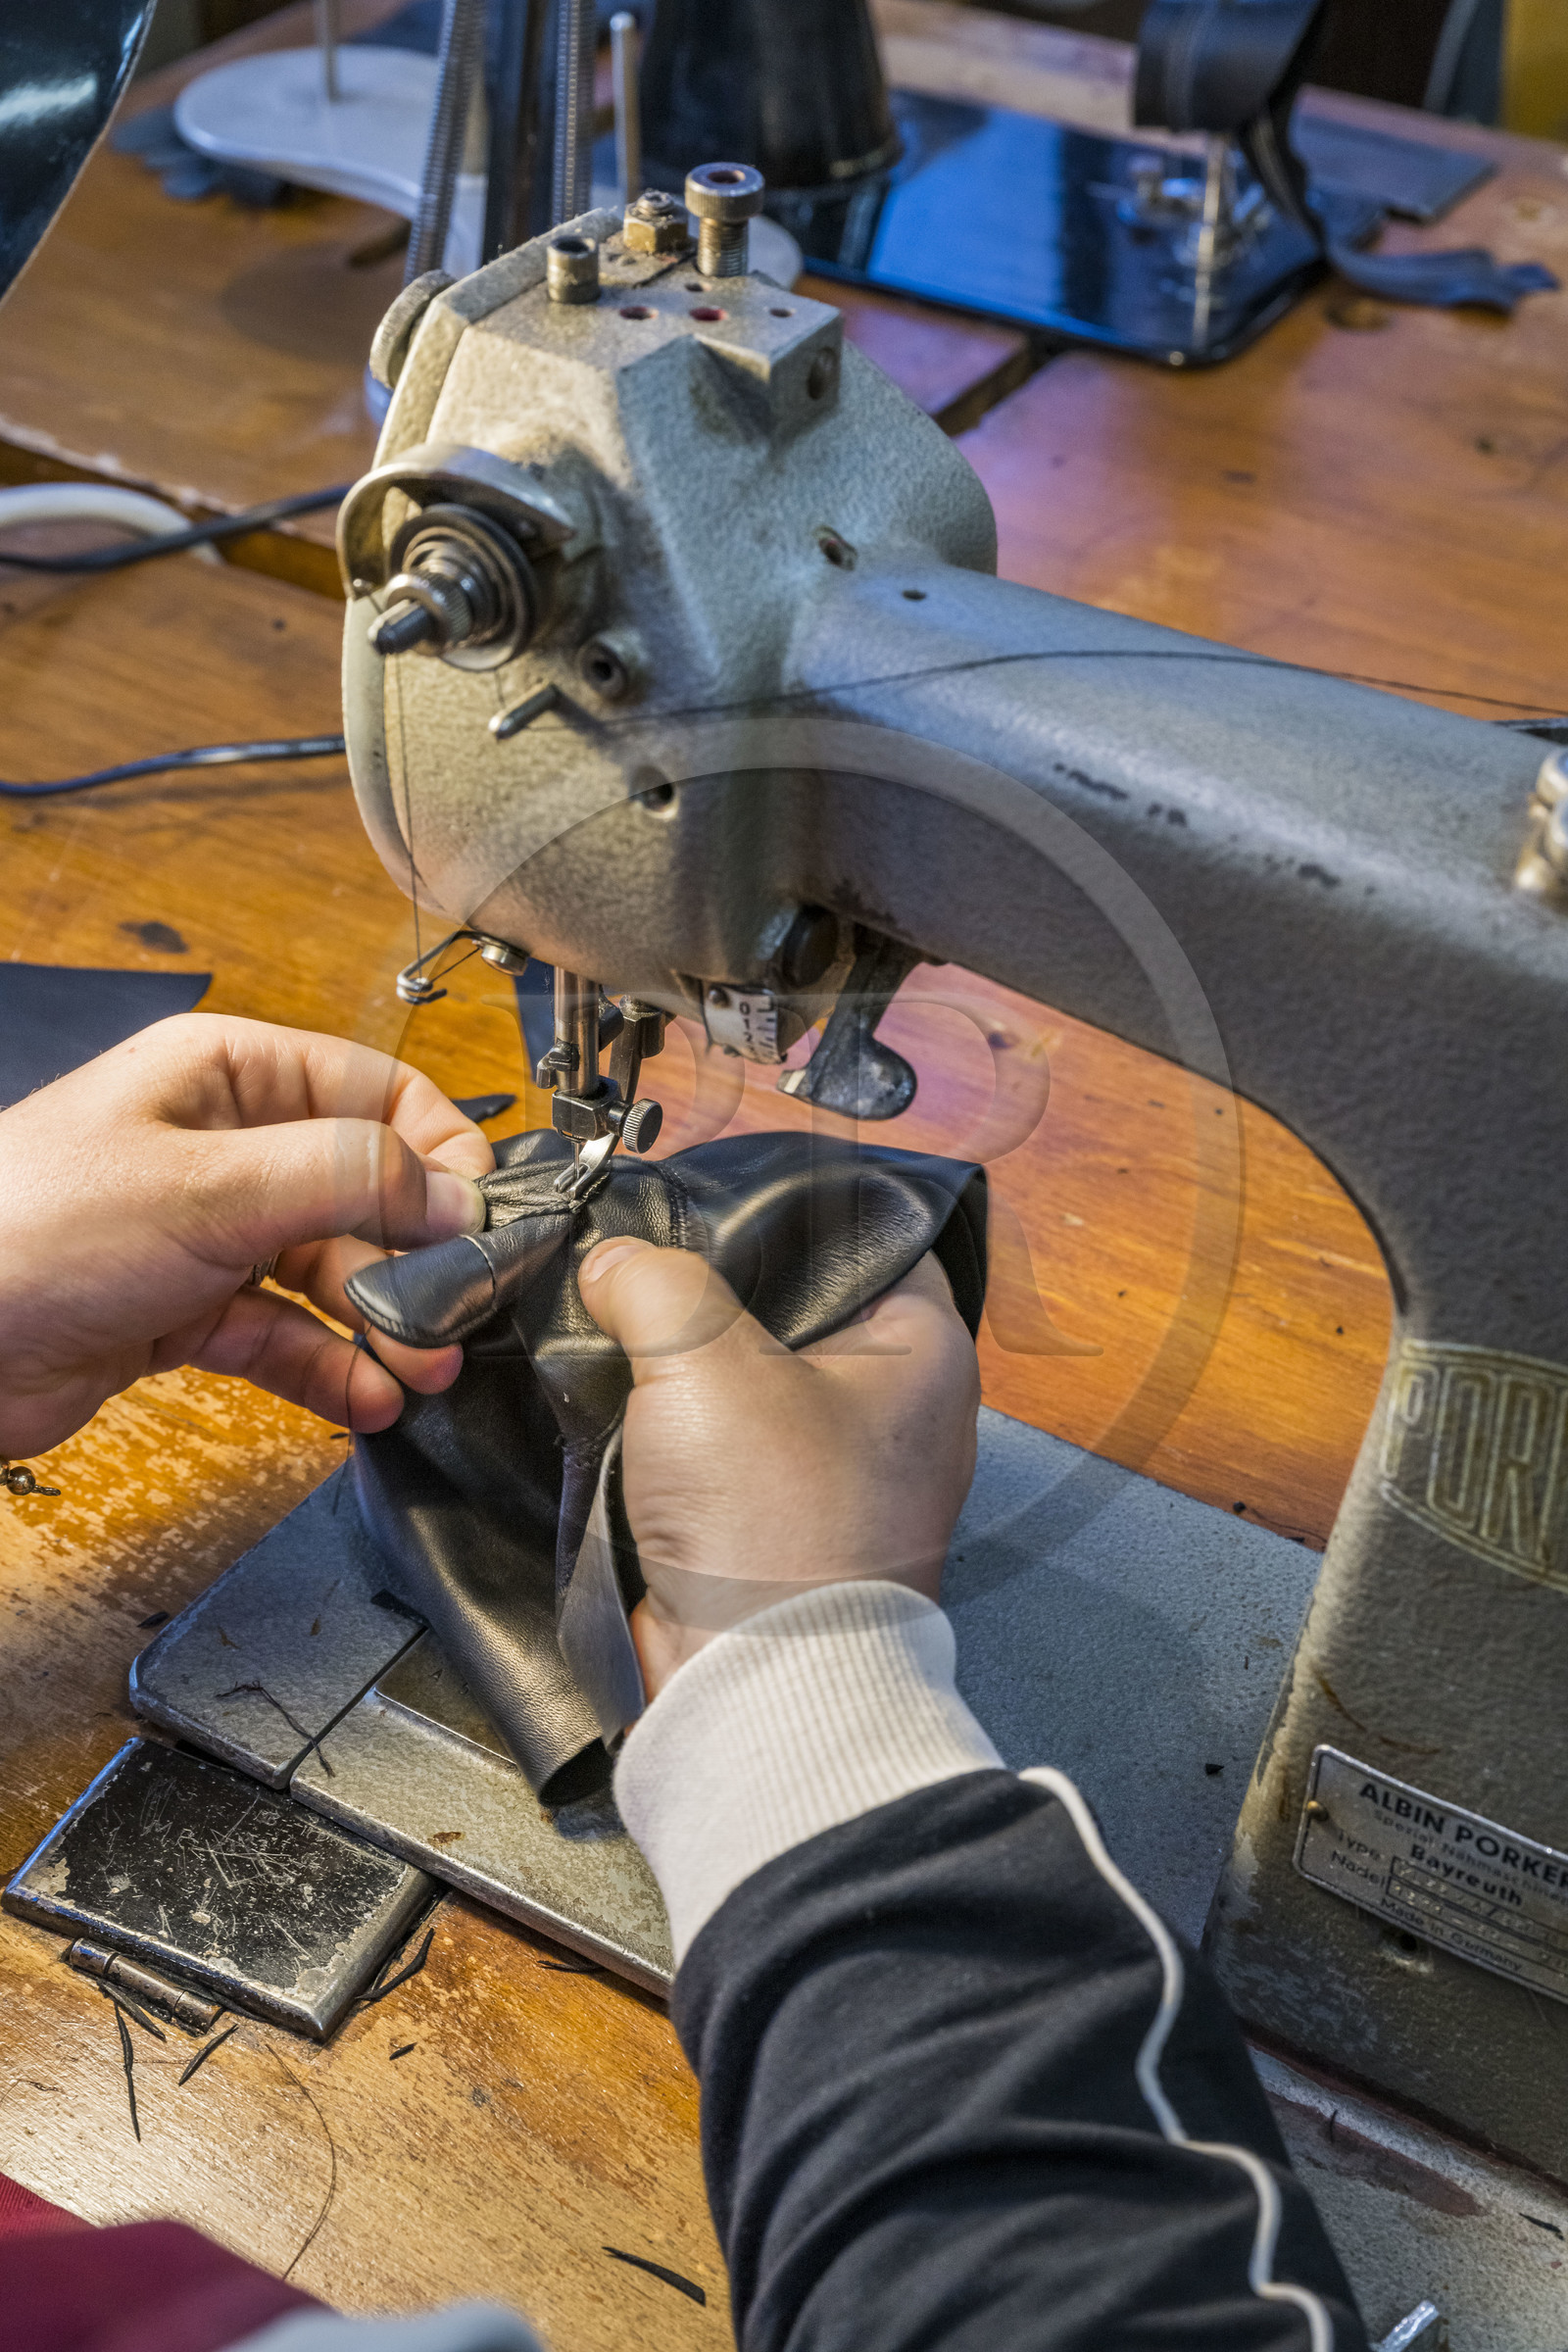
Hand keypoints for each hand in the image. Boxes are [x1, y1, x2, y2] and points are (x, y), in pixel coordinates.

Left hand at [0, 1013, 493, 1454]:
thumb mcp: (207, 1186)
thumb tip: (454, 1192)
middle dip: (417, 1258)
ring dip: (385, 1323)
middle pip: (364, 1192)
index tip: (479, 1220)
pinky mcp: (188, 1311)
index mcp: (228, 1074)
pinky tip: (372, 1399)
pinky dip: (333, 1367)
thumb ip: (344, 1178)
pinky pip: (286, 1333)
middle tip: (459, 1317)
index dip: (438, 1152)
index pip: (376, 1093)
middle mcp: (226, 1146)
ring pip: (332, 1271)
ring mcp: (208, 1232)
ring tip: (426, 1370)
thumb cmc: (34, 1230)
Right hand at [578, 1240, 979, 1695]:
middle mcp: (895, 1405)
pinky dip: (674, 1424)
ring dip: (684, 1360)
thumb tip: (613, 1263)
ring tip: (617, 1321)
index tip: (706, 1189)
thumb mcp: (704, 1362)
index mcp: (923, 1350)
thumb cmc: (773, 1528)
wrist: (751, 1689)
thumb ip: (654, 1282)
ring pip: (748, 1373)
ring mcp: (836, 1468)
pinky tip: (619, 1398)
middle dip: (713, 1284)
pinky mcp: (777, 1519)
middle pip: (794, 1301)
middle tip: (643, 1255)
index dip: (782, 1204)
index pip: (867, 1230)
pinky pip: (721, 1443)